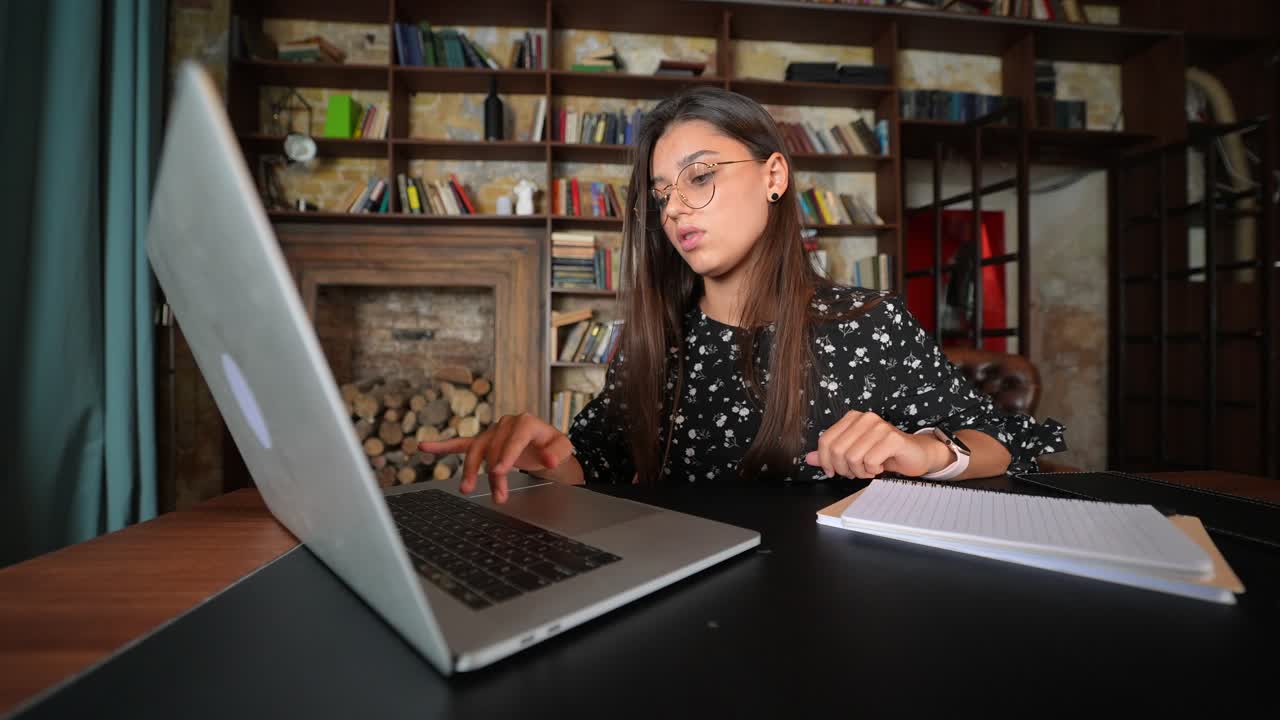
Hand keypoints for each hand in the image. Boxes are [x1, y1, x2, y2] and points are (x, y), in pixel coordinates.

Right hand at [419, 412, 573, 502]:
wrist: (547, 448)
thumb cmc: (554, 448)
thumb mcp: (565, 450)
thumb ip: (559, 452)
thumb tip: (548, 459)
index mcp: (527, 422)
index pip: (514, 438)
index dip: (507, 455)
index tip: (500, 471)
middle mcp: (507, 423)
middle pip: (495, 450)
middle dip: (495, 475)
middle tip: (499, 497)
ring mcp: (492, 432)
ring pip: (477, 451)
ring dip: (472, 471)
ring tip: (467, 489)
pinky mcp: (483, 441)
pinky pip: (461, 444)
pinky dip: (442, 446)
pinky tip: (424, 446)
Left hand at [804, 410, 946, 478]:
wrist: (915, 455)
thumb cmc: (883, 454)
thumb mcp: (853, 454)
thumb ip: (830, 455)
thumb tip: (808, 458)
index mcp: (852, 418)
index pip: (826, 440)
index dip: (825, 461)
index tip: (832, 472)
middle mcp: (865, 418)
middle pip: (837, 450)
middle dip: (844, 469)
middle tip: (855, 472)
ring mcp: (879, 426)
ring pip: (853, 458)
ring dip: (859, 472)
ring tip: (869, 469)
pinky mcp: (892, 438)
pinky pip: (870, 461)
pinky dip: (873, 471)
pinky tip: (880, 467)